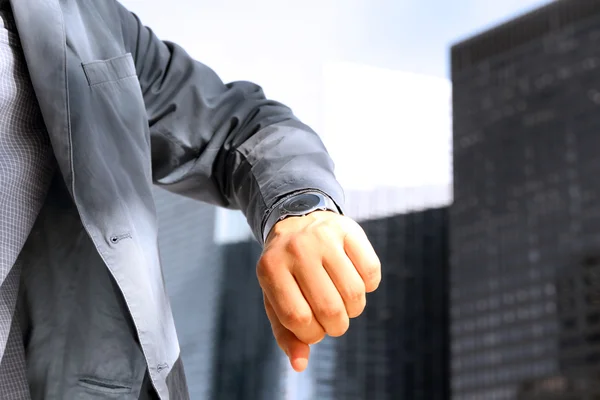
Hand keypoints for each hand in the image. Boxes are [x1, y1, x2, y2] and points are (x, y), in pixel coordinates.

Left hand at [257, 211, 380, 371]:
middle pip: (330, 310)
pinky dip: (368, 286)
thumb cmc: (286, 271)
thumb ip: (286, 333)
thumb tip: (300, 364)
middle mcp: (296, 249)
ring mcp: (323, 236)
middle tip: (333, 320)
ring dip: (354, 309)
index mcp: (270, 268)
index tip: (314, 329)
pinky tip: (354, 278)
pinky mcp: (348, 229)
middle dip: (337, 326)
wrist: (297, 219)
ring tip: (344, 301)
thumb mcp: (276, 298)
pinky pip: (371, 272)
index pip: (299, 320)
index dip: (312, 335)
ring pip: (354, 294)